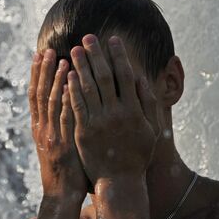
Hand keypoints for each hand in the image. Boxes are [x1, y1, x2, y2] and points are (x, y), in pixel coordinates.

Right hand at [29, 49, 91, 199]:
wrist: (61, 194)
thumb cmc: (63, 168)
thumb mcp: (54, 143)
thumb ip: (55, 124)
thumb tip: (62, 101)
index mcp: (38, 126)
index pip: (34, 94)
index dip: (36, 74)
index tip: (39, 54)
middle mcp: (41, 128)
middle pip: (39, 93)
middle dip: (43, 71)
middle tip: (47, 50)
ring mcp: (50, 135)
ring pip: (50, 102)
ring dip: (55, 80)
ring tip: (61, 60)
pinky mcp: (62, 143)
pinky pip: (63, 118)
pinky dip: (64, 101)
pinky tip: (68, 85)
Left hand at [67, 35, 161, 182]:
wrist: (119, 181)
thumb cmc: (137, 154)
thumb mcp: (152, 129)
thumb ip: (148, 103)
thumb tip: (140, 77)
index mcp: (134, 110)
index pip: (125, 75)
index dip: (119, 55)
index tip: (112, 39)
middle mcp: (116, 113)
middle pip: (104, 77)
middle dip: (96, 54)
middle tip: (87, 37)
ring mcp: (98, 122)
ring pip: (87, 88)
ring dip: (80, 66)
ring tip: (73, 50)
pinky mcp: (82, 131)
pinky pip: (75, 105)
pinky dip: (71, 88)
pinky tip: (66, 75)